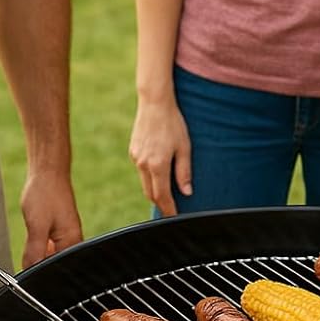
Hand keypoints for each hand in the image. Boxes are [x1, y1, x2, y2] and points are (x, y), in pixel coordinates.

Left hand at [20, 170, 82, 267]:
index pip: (56, 269)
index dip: (39, 272)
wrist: (48, 172)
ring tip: (33, 234)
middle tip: (29, 247)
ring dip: (37, 253)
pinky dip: (39, 244)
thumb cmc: (46, 193)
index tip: (26, 268)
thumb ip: (34, 252)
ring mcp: (67, 236)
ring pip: (49, 255)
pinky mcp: (60, 230)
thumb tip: (28, 272)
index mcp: (72, 243)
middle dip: (38, 262)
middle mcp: (73, 242)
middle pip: (53, 264)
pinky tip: (33, 234)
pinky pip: (48, 246)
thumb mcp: (36, 226)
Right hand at [129, 98, 191, 216]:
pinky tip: (158, 172)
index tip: (174, 216)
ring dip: (154, 190)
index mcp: (157, 165)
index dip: (169, 209)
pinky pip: (141, 171)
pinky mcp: (133, 151)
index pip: (162, 196)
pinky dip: (149, 177)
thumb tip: (186, 192)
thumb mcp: (185, 148)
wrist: (154, 104)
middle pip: (150, 193)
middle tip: (171, 208)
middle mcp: (143, 164)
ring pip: (144, 183)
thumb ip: (184, 172)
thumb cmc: (173, 124)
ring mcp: (136, 158)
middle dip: (161, 203)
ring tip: (167, 193)